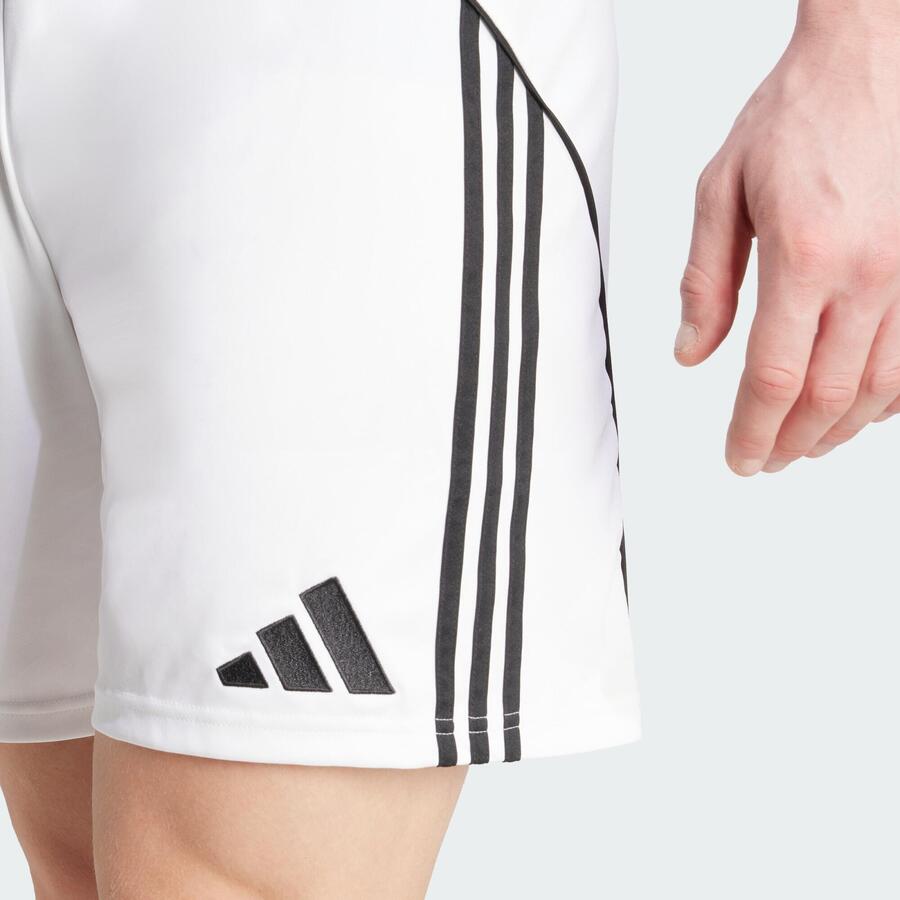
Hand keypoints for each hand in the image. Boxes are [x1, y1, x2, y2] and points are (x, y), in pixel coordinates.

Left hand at [677, 3, 899, 475]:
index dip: (752, 432)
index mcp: (806, 257)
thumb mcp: (721, 192)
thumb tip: (690, 354)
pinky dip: (886, 399)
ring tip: (801, 447)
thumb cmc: (797, 117)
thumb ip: (704, 282)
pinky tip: (858, 411)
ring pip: (878, 389)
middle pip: (828, 398)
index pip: (774, 379)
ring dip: (837, 432)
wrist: (874, 60)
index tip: (736, 458)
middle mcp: (868, 274)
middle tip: (761, 461)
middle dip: (789, 443)